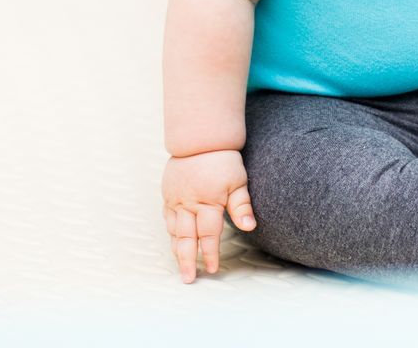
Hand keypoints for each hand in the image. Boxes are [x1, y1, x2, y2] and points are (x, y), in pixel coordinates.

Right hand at [162, 149, 256, 282]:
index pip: (208, 235)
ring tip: (180, 266)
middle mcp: (188, 204)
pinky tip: (174, 241)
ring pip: (174, 230)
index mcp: (207, 202)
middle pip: (186, 239)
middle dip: (188, 261)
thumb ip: (242, 205)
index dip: (210, 253)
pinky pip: (167, 217)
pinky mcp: (168, 194)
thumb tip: (250, 226)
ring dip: (177, 249)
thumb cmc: (222, 159)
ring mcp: (175, 199)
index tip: (212, 269)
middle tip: (189, 278)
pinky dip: (170, 232)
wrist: (200, 138)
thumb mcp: (238, 180)